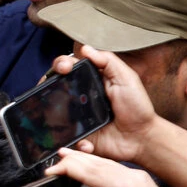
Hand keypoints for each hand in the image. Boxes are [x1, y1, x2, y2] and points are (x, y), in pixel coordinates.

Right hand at [52, 46, 159, 163]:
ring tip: (52, 111)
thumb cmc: (137, 107)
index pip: (69, 67)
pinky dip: (66, 134)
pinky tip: (81, 135)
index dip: (61, 64)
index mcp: (90, 80)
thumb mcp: (127, 79)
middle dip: (46, 82)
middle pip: (53, 85)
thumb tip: (85, 48)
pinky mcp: (74, 133)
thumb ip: (108, 61)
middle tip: (49, 85)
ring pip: (50, 108)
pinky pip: (60, 133)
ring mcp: (74, 115)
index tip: (65, 67)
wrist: (140, 138)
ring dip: (48, 108)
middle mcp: (79, 95)